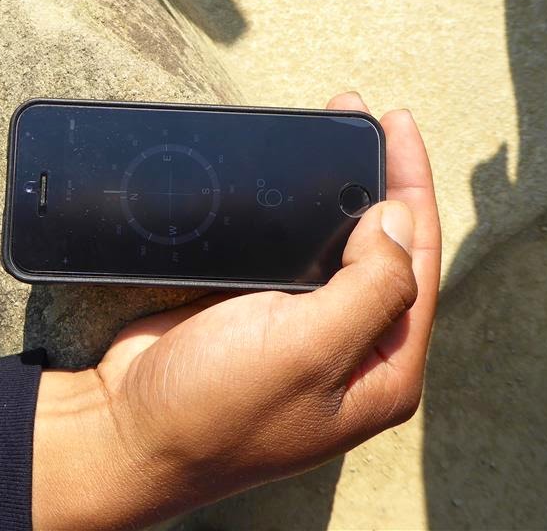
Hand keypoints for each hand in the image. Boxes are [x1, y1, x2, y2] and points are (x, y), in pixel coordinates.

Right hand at [32, 93, 440, 529]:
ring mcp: (304, 331)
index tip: (398, 124)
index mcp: (383, 368)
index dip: (412, 186)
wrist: (128, 430)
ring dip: (338, 189)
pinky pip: (292, 251)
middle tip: (359, 115)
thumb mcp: (308, 351)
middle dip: (379, 179)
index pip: (418, 260)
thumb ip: (369, 288)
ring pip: (338, 245)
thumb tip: (397, 221)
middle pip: (385, 248)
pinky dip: (298, 211)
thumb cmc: (217, 409)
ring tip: (331, 133)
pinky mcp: (259, 315)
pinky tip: (291, 182)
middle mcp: (352, 349)